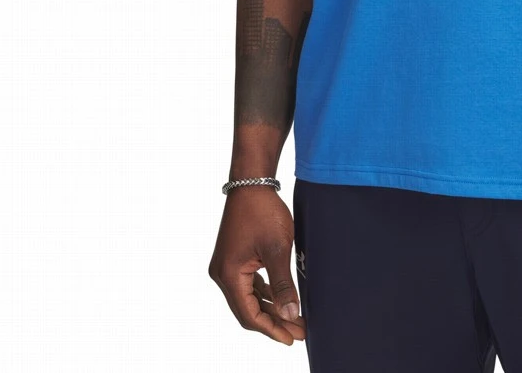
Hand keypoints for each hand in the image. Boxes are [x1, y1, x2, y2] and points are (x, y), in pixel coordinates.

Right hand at [209, 186, 305, 344]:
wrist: (252, 182)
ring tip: (295, 319)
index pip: (249, 315)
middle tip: (299, 331)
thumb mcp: (278, 250)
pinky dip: (265, 293)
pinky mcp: (235, 258)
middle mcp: (222, 274)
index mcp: (228, 275)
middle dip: (274, 321)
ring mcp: (227, 266)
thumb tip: (290, 315)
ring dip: (271, 308)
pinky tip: (281, 299)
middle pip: (248, 309)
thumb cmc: (263, 212)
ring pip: (250, 297)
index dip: (271, 329)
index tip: (291, 338)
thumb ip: (283, 284)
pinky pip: (249, 284)